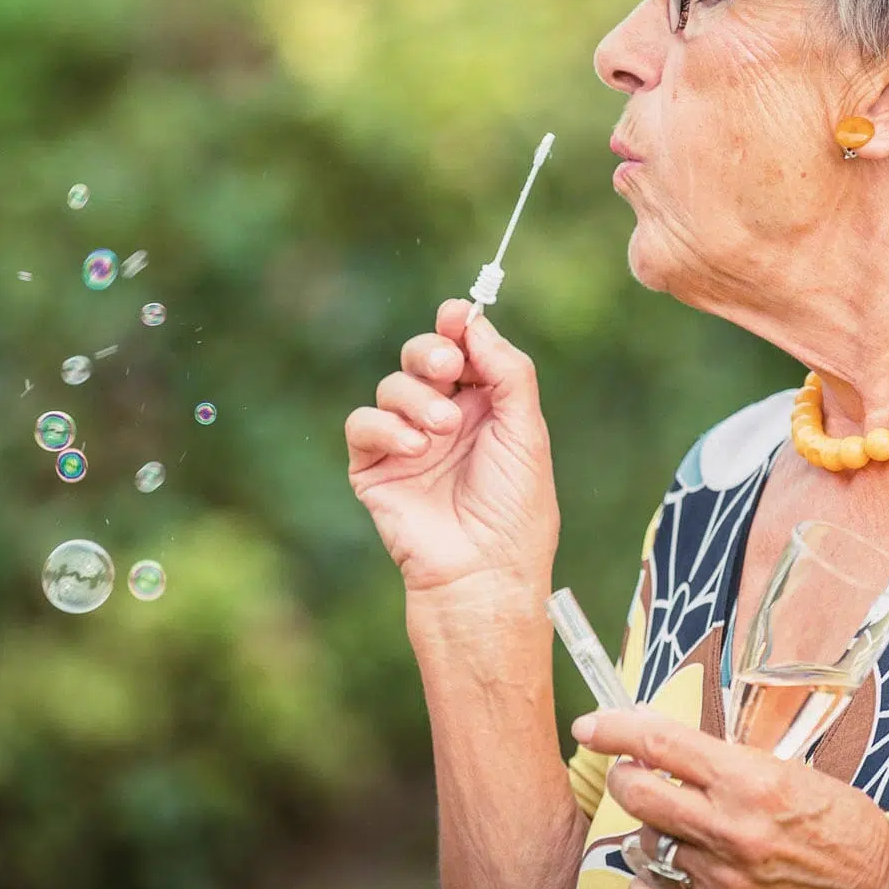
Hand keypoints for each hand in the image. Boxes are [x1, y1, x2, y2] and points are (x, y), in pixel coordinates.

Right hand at [345, 298, 559, 594]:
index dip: (457, 327)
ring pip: (391, 385)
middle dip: (430, 352)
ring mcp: (406, 442)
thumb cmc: (515, 510)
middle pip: (421, 356)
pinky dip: (386, 427)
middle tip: (447, 368)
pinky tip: (415, 448)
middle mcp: (443, 418)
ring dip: (416, 399)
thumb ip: (506, 370)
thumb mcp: (526, 431)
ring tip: (442, 431)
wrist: (483, 573)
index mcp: (485, 406)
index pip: (462, 349)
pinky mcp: (374, 468)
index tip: (456, 315)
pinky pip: (363, 423)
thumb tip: (472, 321)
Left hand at [572, 708, 888, 888]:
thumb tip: (651, 738)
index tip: (590, 724)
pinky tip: (668, 874)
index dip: (613, 729)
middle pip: (636, 792)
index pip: (660, 742)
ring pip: (643, 842)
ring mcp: (724, 881)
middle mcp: (732, 829)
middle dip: (625, 777)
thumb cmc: (831, 824)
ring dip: (651, 830)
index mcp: (749, 780)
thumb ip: (717, 758)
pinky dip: (646, 886)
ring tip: (681, 830)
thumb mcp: (780, 770)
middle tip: (635, 776)